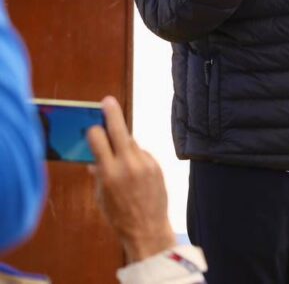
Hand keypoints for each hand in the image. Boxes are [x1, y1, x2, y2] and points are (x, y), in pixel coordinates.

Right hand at [87, 97, 175, 262]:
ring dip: (124, 142)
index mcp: (109, 173)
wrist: (147, 227)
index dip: (93, 132)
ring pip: (132, 142)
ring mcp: (145, 164)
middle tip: (107, 101)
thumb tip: (93, 158)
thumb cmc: (119, 215)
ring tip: (118, 147)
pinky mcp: (156, 165)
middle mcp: (128, 165)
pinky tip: (133, 168)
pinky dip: (136, 156)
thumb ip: (98, 173)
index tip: (91, 128)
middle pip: (119, 130)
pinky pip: (143, 154)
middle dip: (112, 114)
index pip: (98, 140)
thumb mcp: (101, 196)